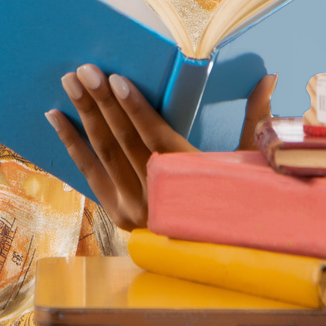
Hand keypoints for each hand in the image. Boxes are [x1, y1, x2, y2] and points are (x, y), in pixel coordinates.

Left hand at [45, 65, 276, 230]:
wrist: (216, 254)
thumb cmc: (237, 201)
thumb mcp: (249, 163)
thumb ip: (254, 119)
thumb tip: (269, 79)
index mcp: (190, 179)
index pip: (156, 138)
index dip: (135, 108)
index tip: (116, 80)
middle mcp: (157, 195)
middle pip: (123, 141)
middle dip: (101, 102)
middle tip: (85, 70)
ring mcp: (133, 208)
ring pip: (103, 153)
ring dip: (83, 115)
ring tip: (69, 83)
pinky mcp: (116, 214)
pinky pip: (89, 173)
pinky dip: (71, 144)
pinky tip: (57, 118)